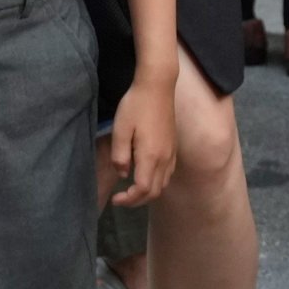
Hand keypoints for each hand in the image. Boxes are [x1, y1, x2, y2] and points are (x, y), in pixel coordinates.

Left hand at [107, 74, 179, 207]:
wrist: (157, 86)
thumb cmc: (135, 106)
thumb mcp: (120, 130)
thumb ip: (120, 156)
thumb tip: (123, 173)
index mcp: (150, 156)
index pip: (143, 189)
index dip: (129, 200)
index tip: (115, 199)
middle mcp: (164, 159)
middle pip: (155, 192)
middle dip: (137, 201)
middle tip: (121, 199)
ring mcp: (171, 153)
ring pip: (163, 184)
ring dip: (148, 193)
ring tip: (132, 191)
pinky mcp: (173, 147)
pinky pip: (168, 174)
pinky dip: (157, 182)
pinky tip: (145, 175)